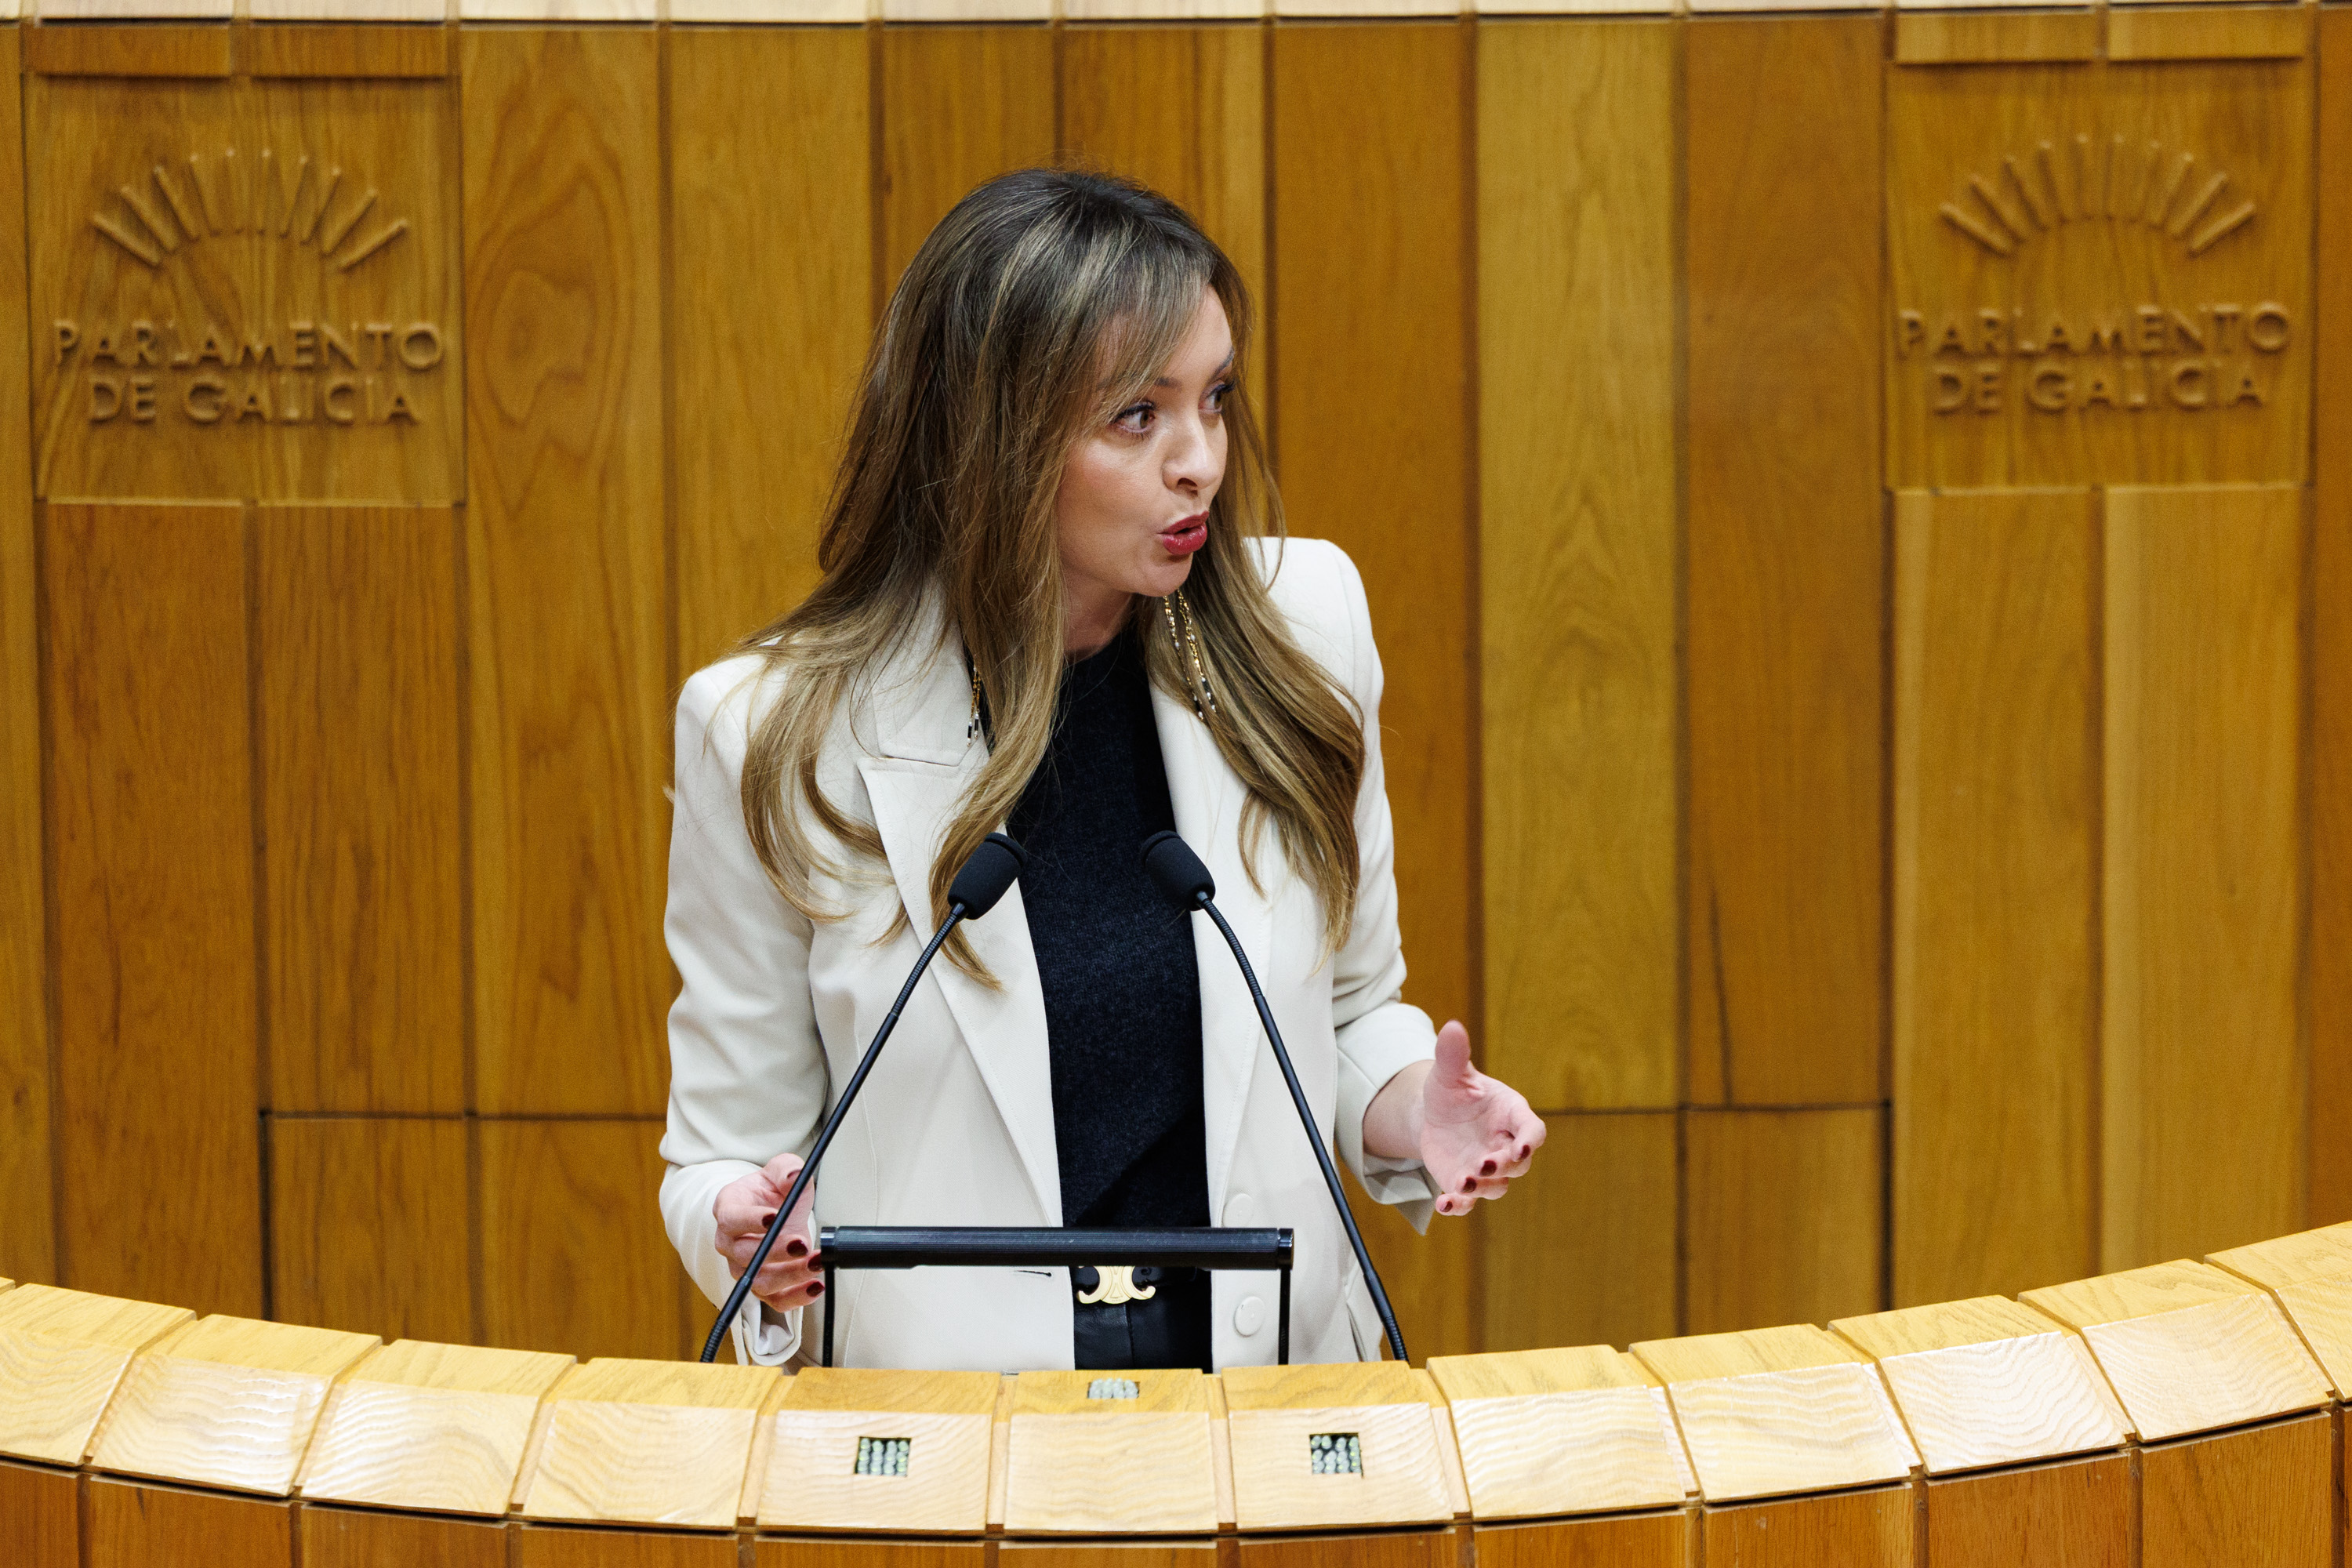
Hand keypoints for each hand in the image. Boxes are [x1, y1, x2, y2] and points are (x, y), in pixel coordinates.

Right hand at [713, 1153, 822, 1312]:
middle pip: (745, 1254)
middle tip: (802, 1243)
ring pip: (759, 1281)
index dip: (750, 1220)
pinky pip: (775, 1301)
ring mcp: (743, 1267)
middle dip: (776, 1251)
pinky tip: (815, 1286)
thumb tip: (793, 1174)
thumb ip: (787, 1168)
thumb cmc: (771, 1192)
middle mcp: (729, 1243)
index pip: (731, 1219)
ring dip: (789, 1275)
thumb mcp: (780, 1170)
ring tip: (816, 1262)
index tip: (774, 1217)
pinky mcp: (761, 1286)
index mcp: (728, 1210)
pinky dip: (795, 1298)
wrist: (775, 1210)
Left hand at [1371, 1022, 1545, 1216]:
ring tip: (1461, 1186)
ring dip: (1482, 1189)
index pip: (1533, 1130)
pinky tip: (1442, 1204)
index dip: (1531, 1139)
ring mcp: (1487, 1168)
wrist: (1433, 1114)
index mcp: (1511, 1115)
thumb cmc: (1452, 1090)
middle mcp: (1504, 1144)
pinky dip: (1458, 1206)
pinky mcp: (1465, 1183)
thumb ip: (1454, 1054)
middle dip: (1504, 1165)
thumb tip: (1452, 1026)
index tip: (1522, 1145)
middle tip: (1483, 1164)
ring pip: (1497, 1186)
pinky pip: (1468, 1202)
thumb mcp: (1449, 1072)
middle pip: (1518, 1163)